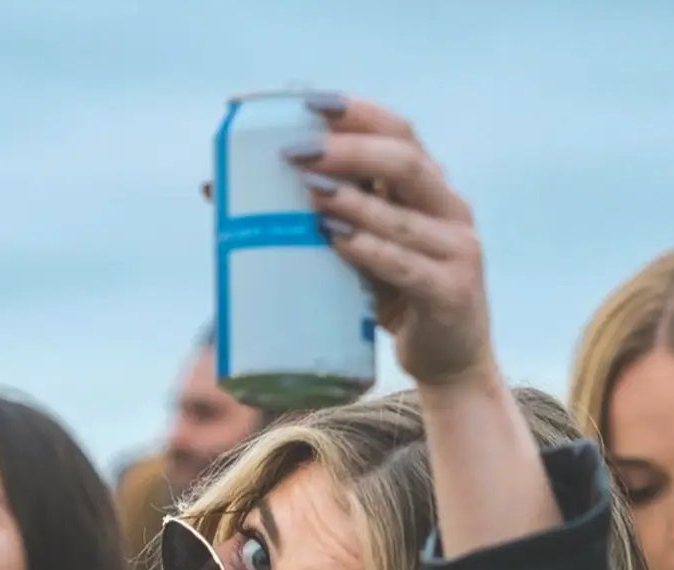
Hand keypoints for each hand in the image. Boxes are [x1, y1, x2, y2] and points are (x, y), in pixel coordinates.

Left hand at [285, 94, 490, 388]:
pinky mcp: (450, 293)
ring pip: (401, 214)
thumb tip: (217, 191)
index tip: (309, 103)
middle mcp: (450, 211)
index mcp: (431, 189)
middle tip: (296, 152)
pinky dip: (368, 250)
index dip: (357, 113)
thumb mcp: (362, 251)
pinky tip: (336, 239)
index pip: (398, 132)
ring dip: (352, 199)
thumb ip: (321, 218)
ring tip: (307, 188)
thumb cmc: (396, 299)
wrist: (450, 362)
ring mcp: (457, 251)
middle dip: (348, 150)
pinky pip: (405, 266)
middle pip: (403, 161)